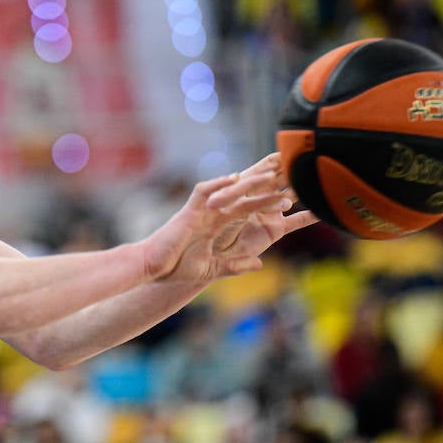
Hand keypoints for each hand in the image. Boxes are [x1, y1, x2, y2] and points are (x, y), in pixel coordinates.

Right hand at [142, 156, 294, 282]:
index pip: (247, 208)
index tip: (289, 195)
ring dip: (250, 183)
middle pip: (243, 195)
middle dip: (264, 184)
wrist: (152, 268)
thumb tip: (259, 263)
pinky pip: (202, 193)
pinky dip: (216, 185)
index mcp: (217, 224)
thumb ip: (235, 265)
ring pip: (229, 192)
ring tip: (272, 175)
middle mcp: (211, 213)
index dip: (267, 200)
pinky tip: (233, 178)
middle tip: (287, 174)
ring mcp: (200, 211)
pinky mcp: (188, 213)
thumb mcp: (212, 268)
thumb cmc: (176, 268)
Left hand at [210, 153, 318, 260]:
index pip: (258, 174)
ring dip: (303, 188)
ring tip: (321, 178)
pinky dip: (310, 216)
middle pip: (276, 180)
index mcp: (239, 190)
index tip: (284, 154)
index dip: (270, 165)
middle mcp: (256, 198)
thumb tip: (237, 176)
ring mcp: (268, 213)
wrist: (208, 253)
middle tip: (308, 157)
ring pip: (289, 196)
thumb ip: (227, 194)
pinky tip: (327, 210)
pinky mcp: (275, 230)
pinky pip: (296, 221)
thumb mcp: (214, 208)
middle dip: (290, 169)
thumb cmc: (204, 229)